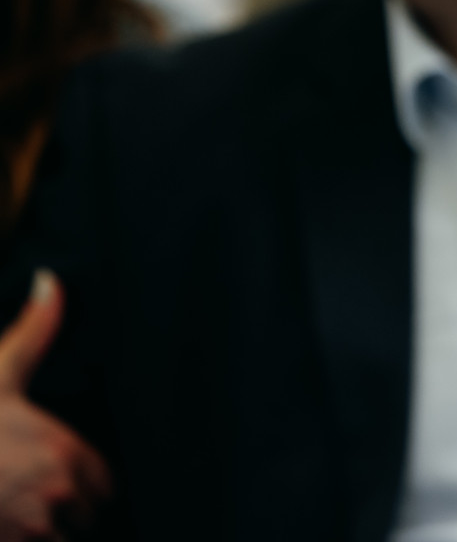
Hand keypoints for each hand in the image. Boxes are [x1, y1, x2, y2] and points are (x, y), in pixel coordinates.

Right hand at [0, 272, 108, 540]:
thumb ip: (35, 331)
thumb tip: (51, 281)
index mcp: (66, 453)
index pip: (107, 485)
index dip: (87, 485)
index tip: (62, 480)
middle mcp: (57, 494)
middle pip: (87, 519)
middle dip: (67, 514)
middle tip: (33, 499)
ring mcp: (33, 529)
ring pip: (62, 539)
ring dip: (46, 534)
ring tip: (16, 513)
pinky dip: (26, 541)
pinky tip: (8, 525)